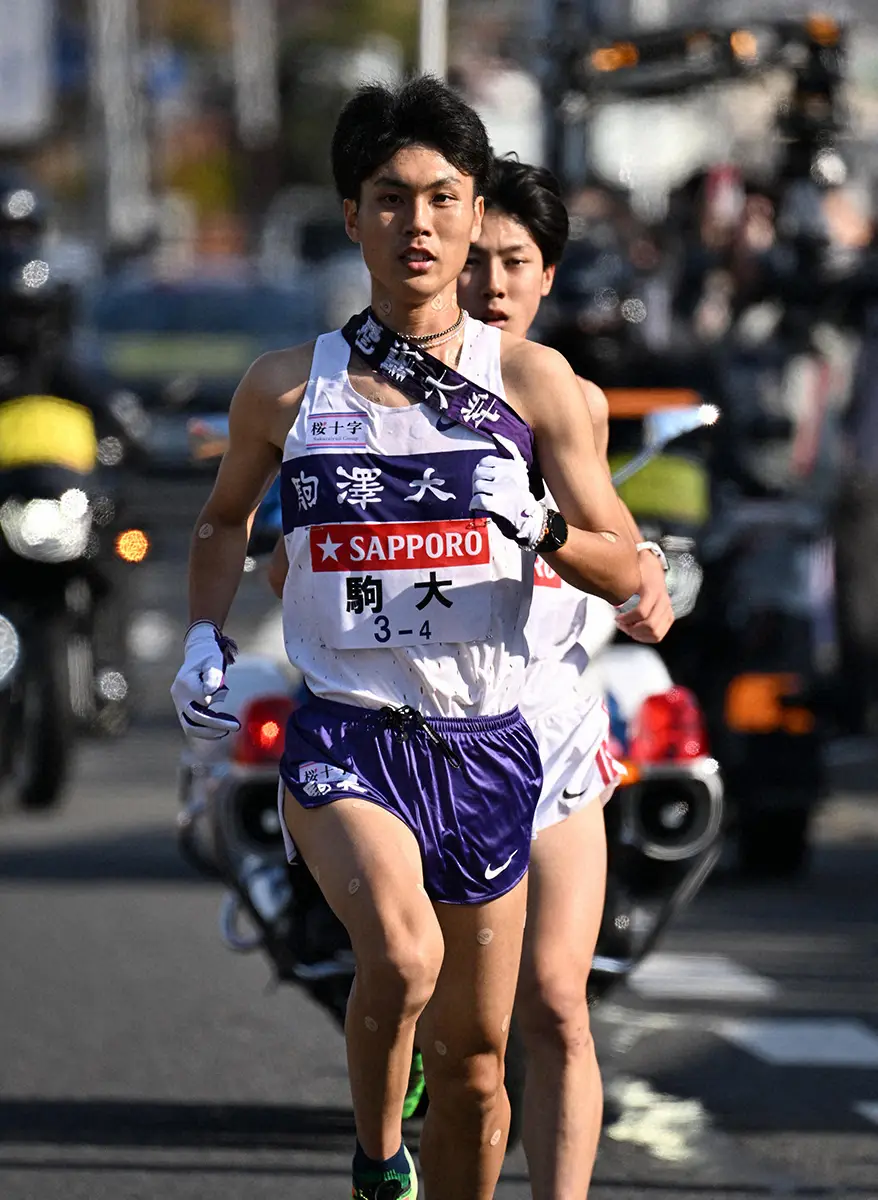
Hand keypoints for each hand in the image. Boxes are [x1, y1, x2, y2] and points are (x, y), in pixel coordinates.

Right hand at [170, 622, 240, 739]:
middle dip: (216, 724)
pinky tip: (220, 731)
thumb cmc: (209, 656)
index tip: (225, 692)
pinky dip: (204, 731)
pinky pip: (191, 726)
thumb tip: (210, 692)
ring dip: (208, 733)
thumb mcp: (214, 660)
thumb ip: (213, 675)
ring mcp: (179, 703)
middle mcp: (179, 695)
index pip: (202, 699)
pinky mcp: (183, 709)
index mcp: (185, 682)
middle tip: (236, 726)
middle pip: (194, 717)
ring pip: (189, 727)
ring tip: (226, 732)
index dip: (216, 699)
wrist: (198, 654)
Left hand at [470, 435, 543, 546]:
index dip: (483, 473)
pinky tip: (478, 507)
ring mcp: (502, 489)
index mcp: (513, 465)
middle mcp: (508, 474)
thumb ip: (510, 451)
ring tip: (485, 500)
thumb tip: (496, 435)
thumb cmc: (522, 495)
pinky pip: (477, 499)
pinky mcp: (497, 503)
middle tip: (485, 492)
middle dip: (478, 483)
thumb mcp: (520, 469)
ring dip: (477, 494)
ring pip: (476, 486)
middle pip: (478, 473)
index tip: (489, 481)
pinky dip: (474, 504)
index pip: (485, 461)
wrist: (531, 520)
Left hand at [615, 549, 674, 643]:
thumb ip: (621, 586)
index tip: (617, 618)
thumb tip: (609, 598)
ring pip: (656, 633)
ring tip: (628, 629)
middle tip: (621, 625)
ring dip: (640, 635)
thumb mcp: (630, 575)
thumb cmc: (640, 571)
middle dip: (633, 629)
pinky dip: (646, 637)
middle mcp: (663, 601)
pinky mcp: (668, 616)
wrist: (653, 568)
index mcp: (653, 591)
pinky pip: (660, 634)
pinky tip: (636, 632)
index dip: (627, 619)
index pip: (641, 612)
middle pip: (650, 626)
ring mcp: (668, 609)